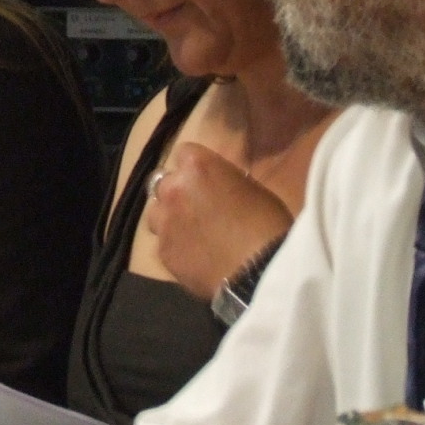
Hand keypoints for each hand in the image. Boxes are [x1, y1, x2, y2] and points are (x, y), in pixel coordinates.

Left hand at [145, 141, 292, 299]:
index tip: (206, 178)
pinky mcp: (162, 252)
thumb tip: (218, 187)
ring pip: (157, 214)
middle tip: (199, 207)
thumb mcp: (251, 189)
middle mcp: (172, 189)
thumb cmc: (266, 225)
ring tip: (192, 233)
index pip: (184, 152)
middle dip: (179, 192)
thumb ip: (224, 181)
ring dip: (171, 218)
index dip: (195, 166)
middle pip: (165, 183)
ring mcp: (163, 222)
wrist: (259, 272)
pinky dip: (176, 246)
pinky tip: (195, 257)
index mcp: (197, 166)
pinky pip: (164, 243)